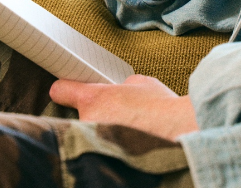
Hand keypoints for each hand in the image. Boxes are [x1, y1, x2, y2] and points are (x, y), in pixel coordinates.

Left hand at [49, 74, 198, 140]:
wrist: (178, 132)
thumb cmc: (162, 107)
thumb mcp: (141, 83)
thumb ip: (123, 85)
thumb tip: (120, 88)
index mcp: (94, 98)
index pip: (61, 90)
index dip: (65, 89)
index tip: (66, 91)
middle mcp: (88, 121)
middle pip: (79, 116)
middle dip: (95, 116)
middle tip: (116, 117)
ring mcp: (94, 141)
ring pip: (92, 133)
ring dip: (104, 132)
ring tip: (128, 132)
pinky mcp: (102, 156)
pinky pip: (102, 147)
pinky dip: (111, 146)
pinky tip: (129, 144)